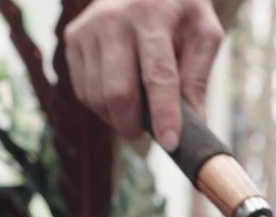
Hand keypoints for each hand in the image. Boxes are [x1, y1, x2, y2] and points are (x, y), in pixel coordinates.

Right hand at [65, 0, 223, 149]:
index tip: (171, 143)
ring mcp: (88, 28)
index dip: (164, 114)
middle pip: (118, 93)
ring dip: (117, 118)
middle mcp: (114, 19)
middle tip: (145, 134)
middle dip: (133, 125)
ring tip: (135, 111)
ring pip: (96, 97)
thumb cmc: (178, 10)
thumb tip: (195, 125)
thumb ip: (199, 77)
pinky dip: (101, 105)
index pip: (158, 75)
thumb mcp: (202, 33)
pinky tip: (118, 94)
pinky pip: (83, 90)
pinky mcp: (73, 38)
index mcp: (152, 14)